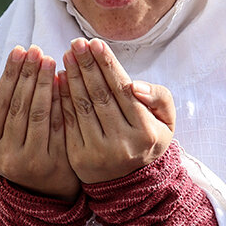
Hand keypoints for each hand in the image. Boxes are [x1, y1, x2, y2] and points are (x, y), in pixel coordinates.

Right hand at [0, 45, 78, 200]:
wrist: (44, 192)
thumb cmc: (17, 150)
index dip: (9, 75)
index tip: (19, 50)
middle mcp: (6, 158)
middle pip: (18, 106)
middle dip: (28, 74)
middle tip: (36, 49)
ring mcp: (31, 163)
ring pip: (38, 114)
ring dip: (45, 83)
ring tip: (50, 60)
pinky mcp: (56, 164)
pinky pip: (59, 125)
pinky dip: (61, 101)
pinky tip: (65, 81)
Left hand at [59, 38, 174, 183]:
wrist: (130, 183)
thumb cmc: (149, 141)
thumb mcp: (166, 121)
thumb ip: (159, 98)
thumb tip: (135, 85)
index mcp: (146, 133)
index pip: (123, 90)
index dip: (107, 64)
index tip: (95, 42)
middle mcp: (122, 144)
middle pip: (100, 96)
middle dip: (87, 65)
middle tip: (76, 43)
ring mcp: (98, 152)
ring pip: (82, 107)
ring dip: (73, 77)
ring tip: (67, 56)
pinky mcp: (78, 158)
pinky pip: (67, 121)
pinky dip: (62, 98)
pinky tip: (59, 79)